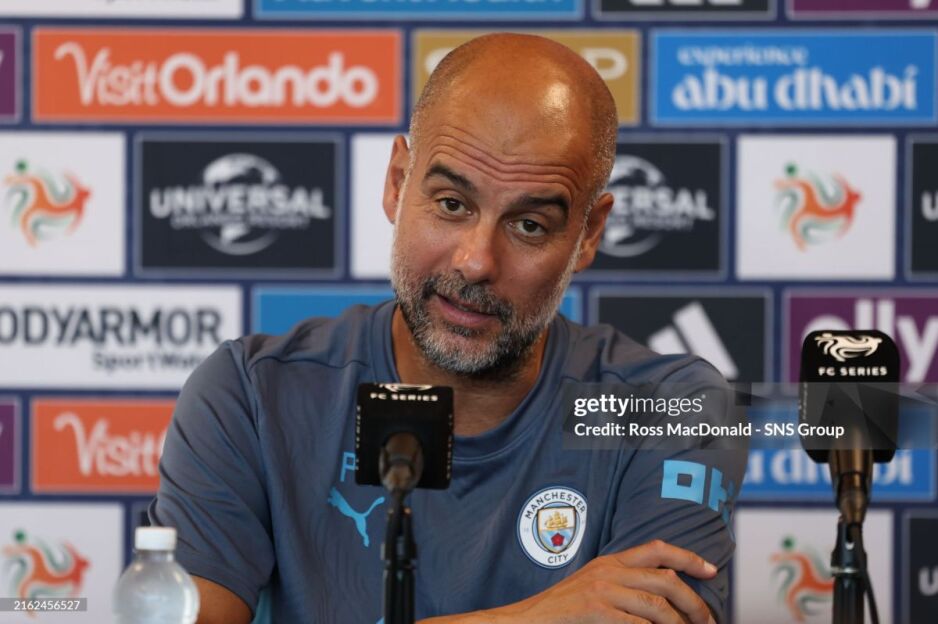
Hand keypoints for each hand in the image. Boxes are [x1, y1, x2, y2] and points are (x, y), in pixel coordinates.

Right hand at [496, 539, 717, 623]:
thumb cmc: (563, 608)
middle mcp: (609, 570)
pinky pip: (637, 623)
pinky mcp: (595, 610)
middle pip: (665, 579)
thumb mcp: (594, 584)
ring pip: (657, 605)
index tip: (711, 570)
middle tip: (707, 621)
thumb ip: (623, 582)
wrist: (528, 619)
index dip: (687, 557)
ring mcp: (601, 590)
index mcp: (610, 560)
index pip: (656, 548)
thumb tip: (662, 596)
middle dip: (694, 602)